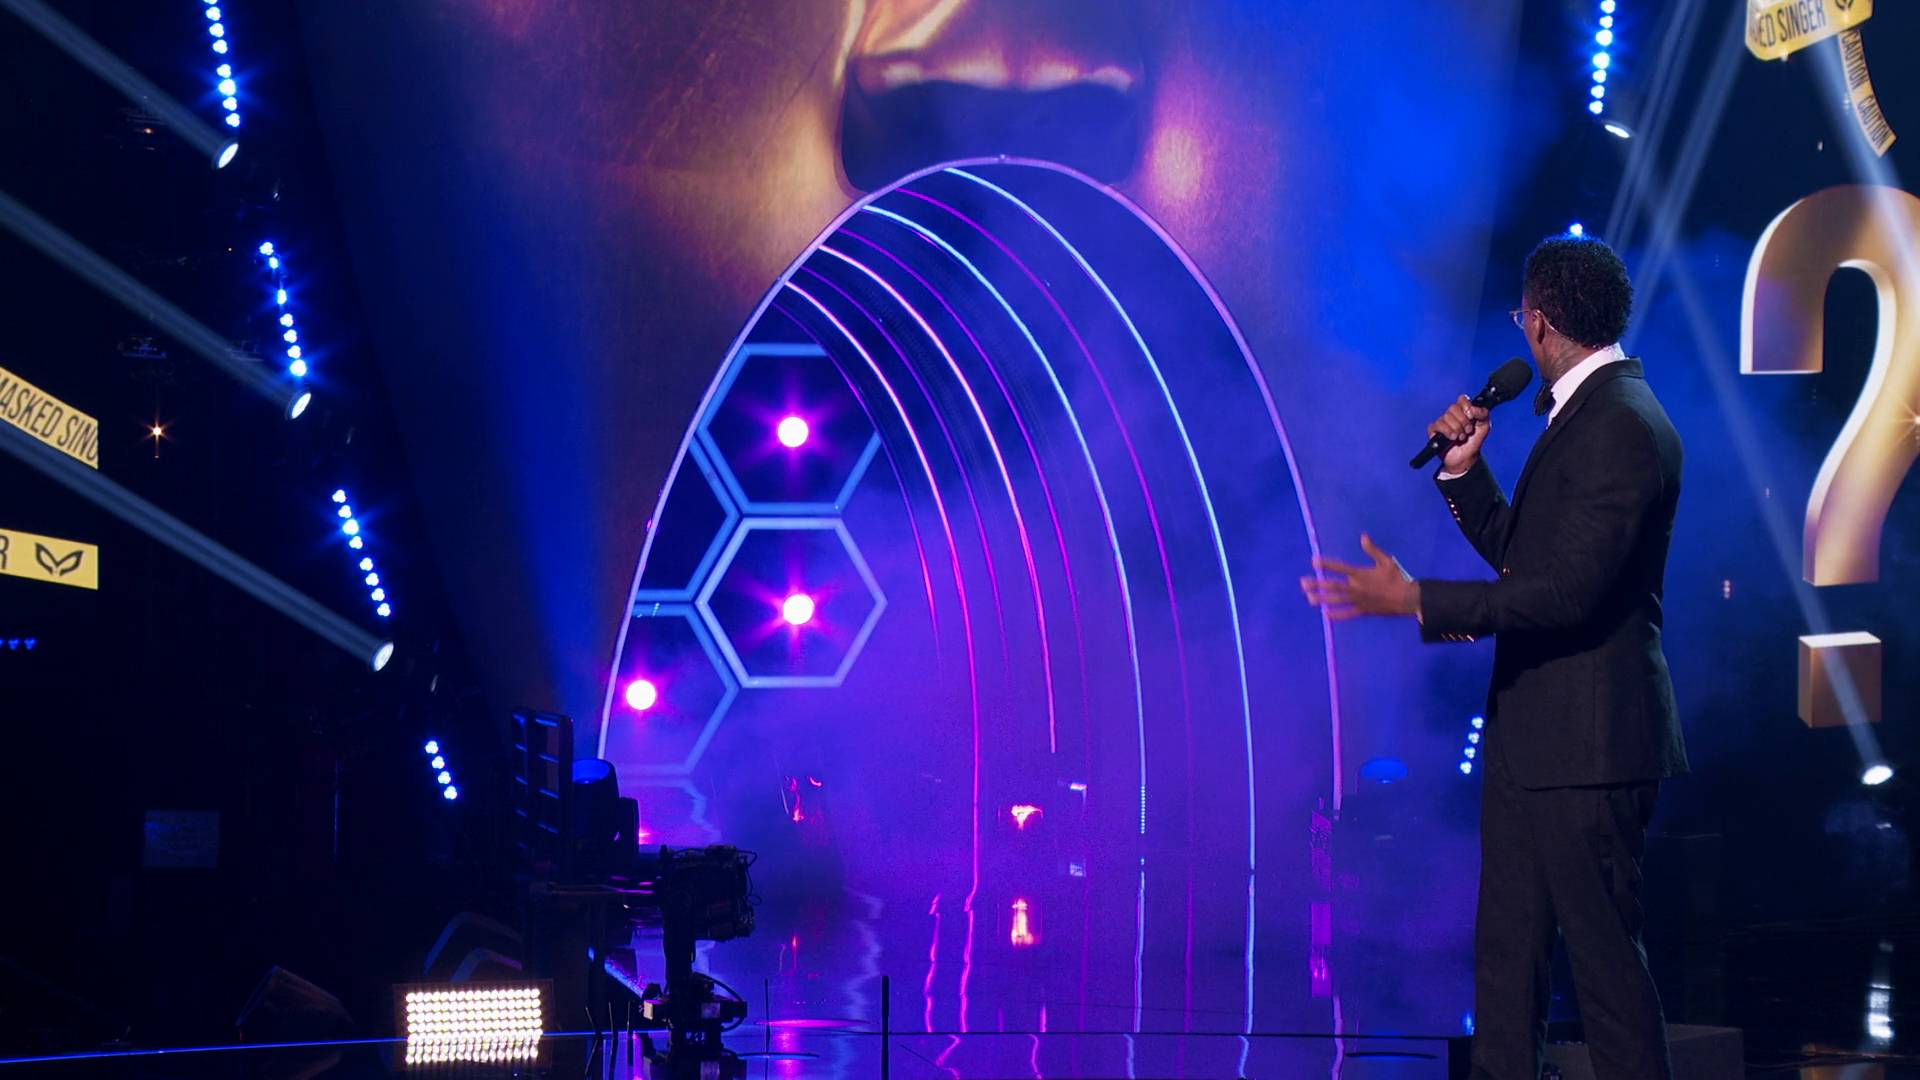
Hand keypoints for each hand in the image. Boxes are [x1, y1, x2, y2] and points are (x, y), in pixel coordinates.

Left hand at [1300, 534, 1419, 619]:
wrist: (1407, 599)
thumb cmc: (1397, 578)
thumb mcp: (1387, 560)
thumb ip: (1372, 549)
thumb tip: (1363, 536)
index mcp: (1361, 574)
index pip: (1340, 568)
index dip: (1326, 564)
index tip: (1313, 561)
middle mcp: (1356, 588)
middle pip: (1332, 586)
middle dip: (1317, 584)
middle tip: (1303, 582)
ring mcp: (1358, 601)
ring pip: (1336, 600)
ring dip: (1322, 599)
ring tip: (1309, 598)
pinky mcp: (1363, 611)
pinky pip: (1347, 614)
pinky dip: (1337, 615)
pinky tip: (1325, 615)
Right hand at [1428, 395, 1491, 472]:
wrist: (1466, 458)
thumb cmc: (1474, 442)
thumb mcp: (1485, 426)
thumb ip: (1483, 413)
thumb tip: (1472, 408)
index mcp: (1464, 411)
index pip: (1462, 399)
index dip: (1466, 406)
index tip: (1471, 416)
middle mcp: (1452, 415)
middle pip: (1453, 408)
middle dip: (1463, 421)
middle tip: (1467, 430)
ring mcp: (1443, 422)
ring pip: (1446, 417)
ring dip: (1457, 429)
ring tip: (1460, 437)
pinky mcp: (1434, 431)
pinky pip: (1438, 425)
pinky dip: (1447, 432)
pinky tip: (1452, 438)